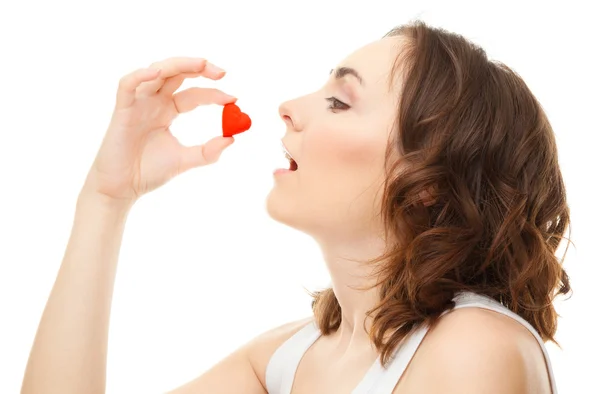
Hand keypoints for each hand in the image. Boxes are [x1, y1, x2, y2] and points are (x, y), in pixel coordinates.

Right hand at [82, 57, 236, 205]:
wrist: (122, 189)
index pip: (194, 94)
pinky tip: (158, 73)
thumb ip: (207, 152)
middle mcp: (153, 102)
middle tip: (222, 72)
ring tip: (201, 64)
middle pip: (177, 73)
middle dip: (200, 68)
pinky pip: (127, 85)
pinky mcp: (121, 110)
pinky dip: (140, 76)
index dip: (214, 93)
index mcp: (168, 111)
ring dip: (179, 64)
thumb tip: (232, 138)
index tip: (234, 99)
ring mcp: (137, 104)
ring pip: (156, 71)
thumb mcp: (185, 160)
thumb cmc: (148, 173)